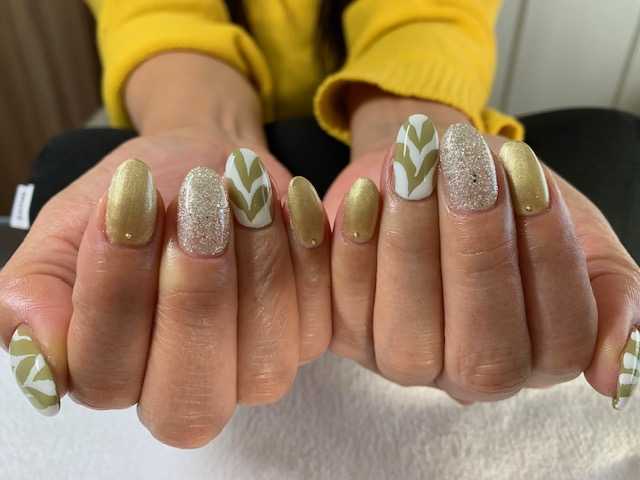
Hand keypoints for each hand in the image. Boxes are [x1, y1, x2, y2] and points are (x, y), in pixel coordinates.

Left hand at [325, 88, 639, 406]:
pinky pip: (334, 308)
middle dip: (476, 250)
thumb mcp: (582, 242)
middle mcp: (467, 374)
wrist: (436, 171)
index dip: (546, 253)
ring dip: (409, 245)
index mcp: (536, 357)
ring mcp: (400, 360)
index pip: (559, 335)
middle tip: (468, 165)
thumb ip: (612, 297)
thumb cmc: (512, 202)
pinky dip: (341, 249)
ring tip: (413, 165)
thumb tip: (616, 378)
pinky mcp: (344, 333)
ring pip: (406, 333)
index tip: (524, 171)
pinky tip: (354, 192)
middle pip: (480, 348)